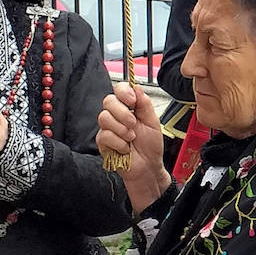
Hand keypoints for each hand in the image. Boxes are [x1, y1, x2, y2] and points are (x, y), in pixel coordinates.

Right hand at [97, 82, 170, 209]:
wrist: (148, 167)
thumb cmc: (150, 145)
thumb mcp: (153, 122)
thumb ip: (144, 104)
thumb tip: (136, 87)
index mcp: (129, 107)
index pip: (119, 89)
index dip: (123, 92)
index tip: (132, 101)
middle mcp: (116, 115)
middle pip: (108, 101)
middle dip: (123, 113)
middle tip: (134, 124)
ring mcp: (107, 128)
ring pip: (104, 117)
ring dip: (122, 129)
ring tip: (132, 138)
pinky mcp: (102, 142)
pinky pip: (105, 135)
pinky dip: (119, 143)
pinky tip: (126, 148)